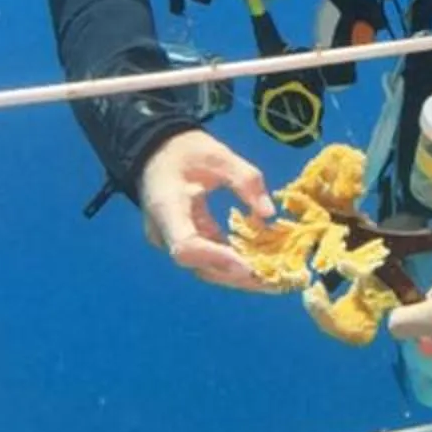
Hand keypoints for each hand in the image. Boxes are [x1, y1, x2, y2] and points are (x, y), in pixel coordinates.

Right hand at [139, 130, 276, 290]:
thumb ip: (245, 180)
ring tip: (273, 279)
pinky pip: (208, 259)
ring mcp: (173, 241)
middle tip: (273, 280)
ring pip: (205, 268)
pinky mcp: (186, 241)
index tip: (248, 265)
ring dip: (238, 276)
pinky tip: (261, 266)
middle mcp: (165, 232)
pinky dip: (234, 263)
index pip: (186, 246)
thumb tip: (268, 213)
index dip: (217, 259)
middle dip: (237, 275)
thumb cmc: (185, 151)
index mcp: (166, 207)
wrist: (157, 152)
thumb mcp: (218, 155)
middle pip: (199, 266)